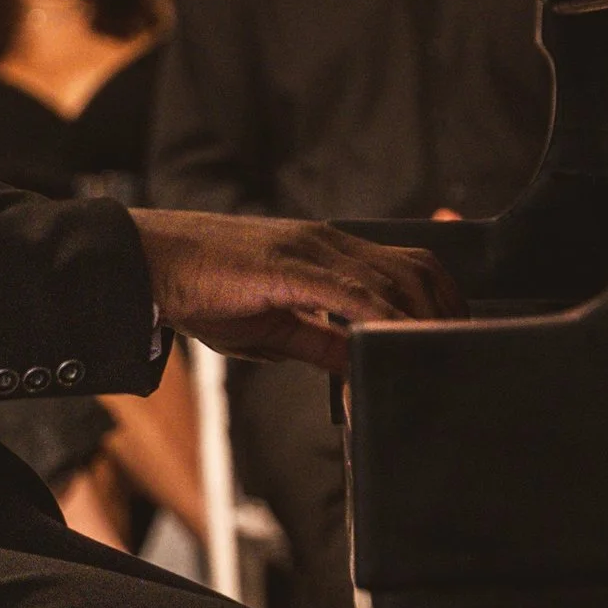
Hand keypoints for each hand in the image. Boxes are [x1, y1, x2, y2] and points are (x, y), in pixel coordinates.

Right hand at [130, 208, 463, 372]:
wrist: (147, 263)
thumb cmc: (198, 290)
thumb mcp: (271, 329)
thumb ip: (320, 343)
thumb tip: (360, 363)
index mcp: (325, 254)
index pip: (404, 270)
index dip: (439, 305)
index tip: (454, 342)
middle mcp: (327, 244)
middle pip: (415, 271)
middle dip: (445, 316)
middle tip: (460, 357)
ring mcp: (310, 249)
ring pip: (391, 282)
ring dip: (420, 322)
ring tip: (438, 358)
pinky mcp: (289, 264)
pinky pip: (351, 293)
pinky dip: (381, 320)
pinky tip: (396, 344)